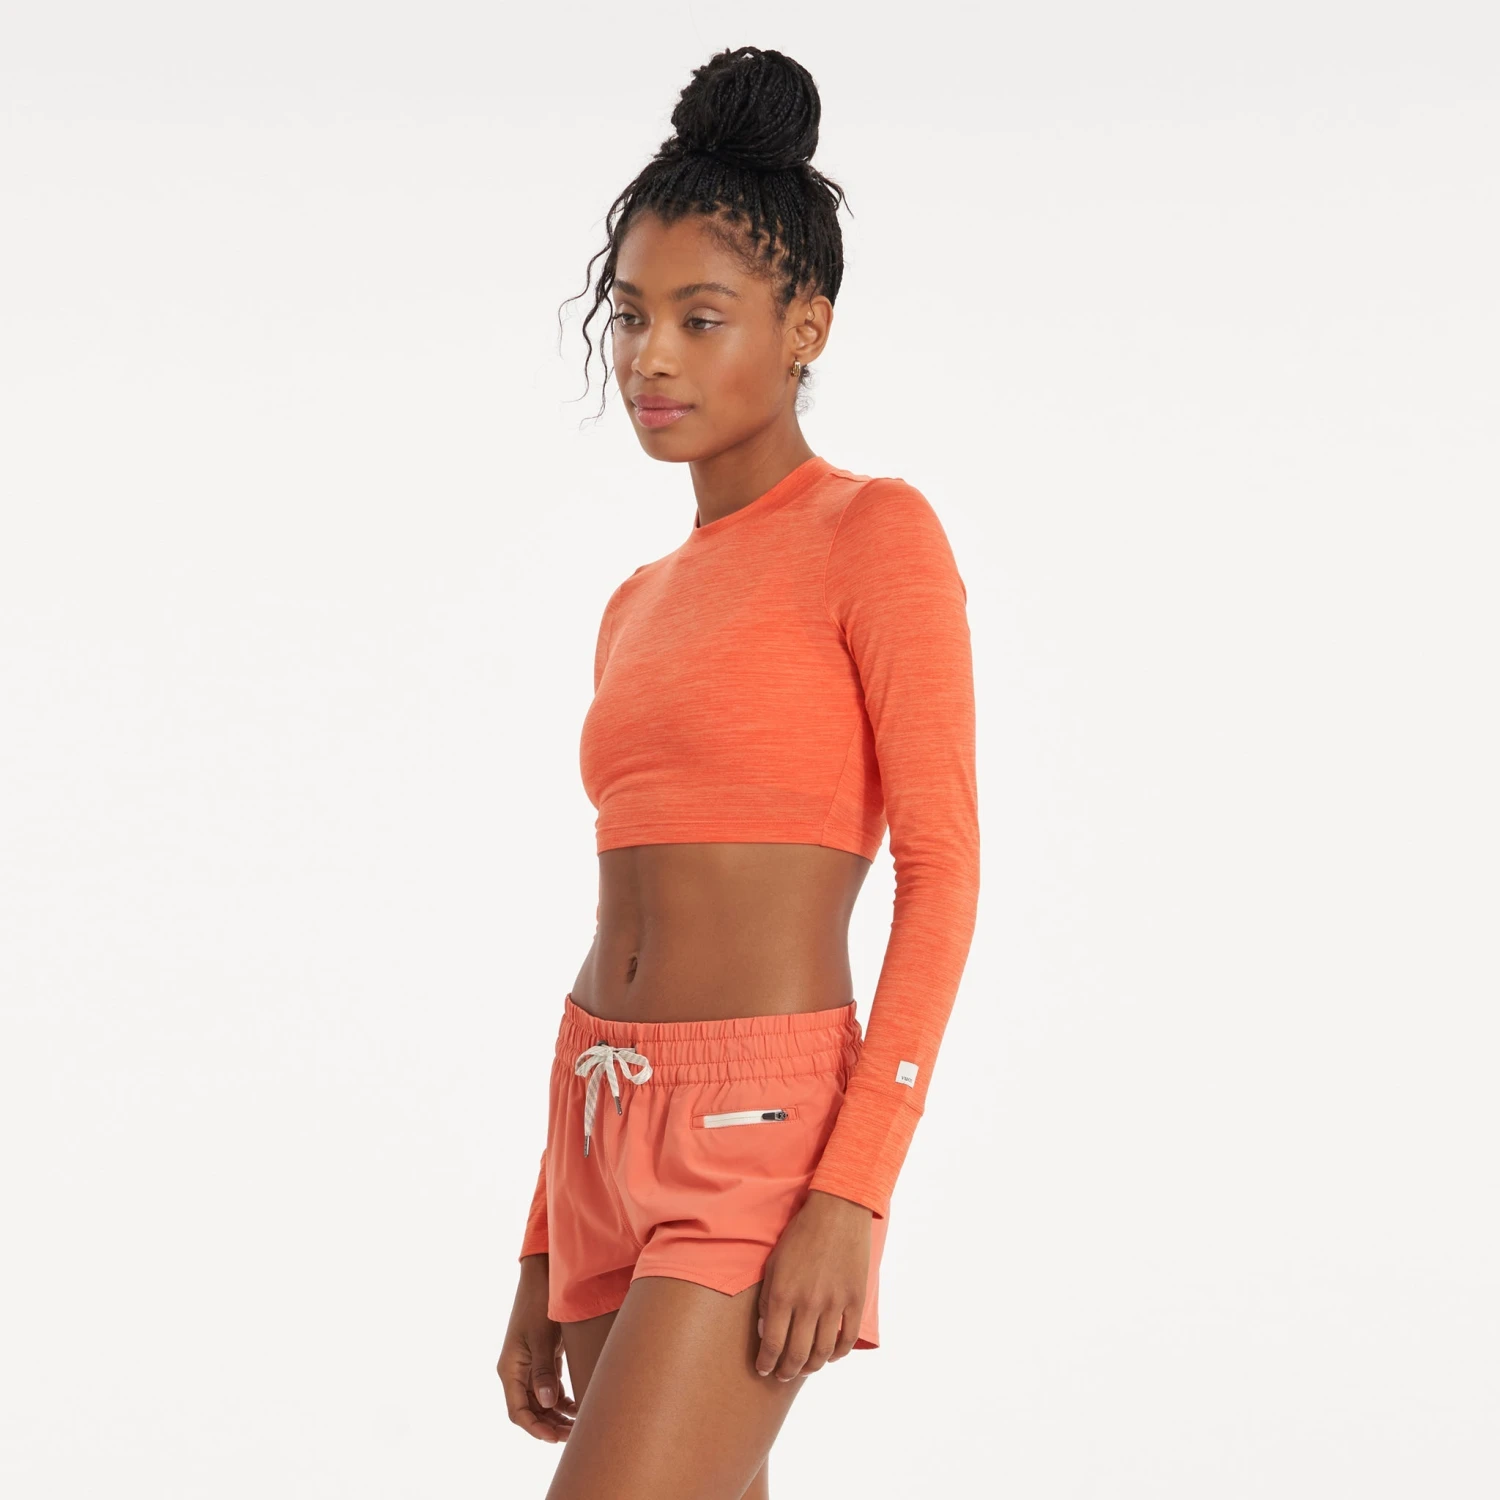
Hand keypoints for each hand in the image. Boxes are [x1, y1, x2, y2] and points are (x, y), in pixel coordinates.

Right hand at [497, 1254, 578, 1442]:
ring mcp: (528, 1364)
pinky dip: (561, 1398)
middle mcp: (516, 1370)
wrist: (542, 1276)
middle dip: (549, 1425)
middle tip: (574, 1434)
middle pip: (530, 1410)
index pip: (518, 1411)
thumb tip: (548, 1404)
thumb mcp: (541, 1338)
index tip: (555, 1438)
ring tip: (578, 1424)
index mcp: (509, 1369)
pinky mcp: (541, 1357)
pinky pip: (548, 1386)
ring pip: (540, 1401)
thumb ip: (543, 1371)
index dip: (535, 1428)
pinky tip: (576, 1405)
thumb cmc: (539, 1304)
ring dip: (556, 1414)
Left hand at [755, 1189, 872, 1379]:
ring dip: (811, 1367)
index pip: (772, 1344)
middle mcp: (808, 1304)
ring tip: (804, 1369)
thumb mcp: (774, 1264)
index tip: (763, 1369)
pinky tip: (830, 1355)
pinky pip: (848, 1338)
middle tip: (782, 1375)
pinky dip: (838, 1353)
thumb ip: (768, 1299)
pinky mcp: (855, 1300)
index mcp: (783, 1294)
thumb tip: (766, 1332)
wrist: (837, 1211)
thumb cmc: (800, 1235)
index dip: (766, 1363)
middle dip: (787, 1371)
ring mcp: (834, 1303)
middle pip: (797, 1355)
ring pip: (823, 1352)